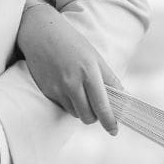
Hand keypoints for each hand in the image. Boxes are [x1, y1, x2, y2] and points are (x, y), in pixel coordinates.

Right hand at [18, 1, 119, 134]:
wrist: (40, 32)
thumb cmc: (72, 42)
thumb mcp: (95, 56)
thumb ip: (109, 78)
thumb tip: (122, 97)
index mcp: (89, 73)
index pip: (102, 106)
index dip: (110, 122)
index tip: (114, 131)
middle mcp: (73, 83)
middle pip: (88, 116)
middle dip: (95, 117)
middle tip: (97, 107)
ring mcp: (58, 88)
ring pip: (75, 113)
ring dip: (81, 109)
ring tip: (81, 92)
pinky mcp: (47, 91)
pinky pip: (62, 106)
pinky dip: (69, 103)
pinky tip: (67, 87)